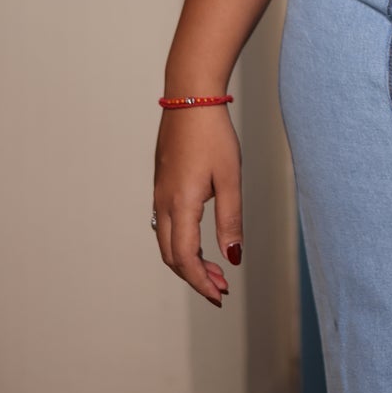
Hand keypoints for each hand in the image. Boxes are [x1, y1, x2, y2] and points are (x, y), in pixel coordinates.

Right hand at [151, 106, 242, 305]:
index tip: (220, 295)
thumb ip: (230, 219)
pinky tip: (200, 240)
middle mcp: (164, 203)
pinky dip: (181, 242)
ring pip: (166, 242)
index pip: (185, 259)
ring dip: (188, 261)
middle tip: (221, 288)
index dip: (201, 282)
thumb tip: (232, 258)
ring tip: (215, 269)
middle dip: (195, 277)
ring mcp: (159, 193)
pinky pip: (166, 225)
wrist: (190, 97)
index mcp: (181, 204)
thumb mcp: (230, 177)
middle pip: (172, 256)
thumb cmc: (214, 134)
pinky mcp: (161, 183)